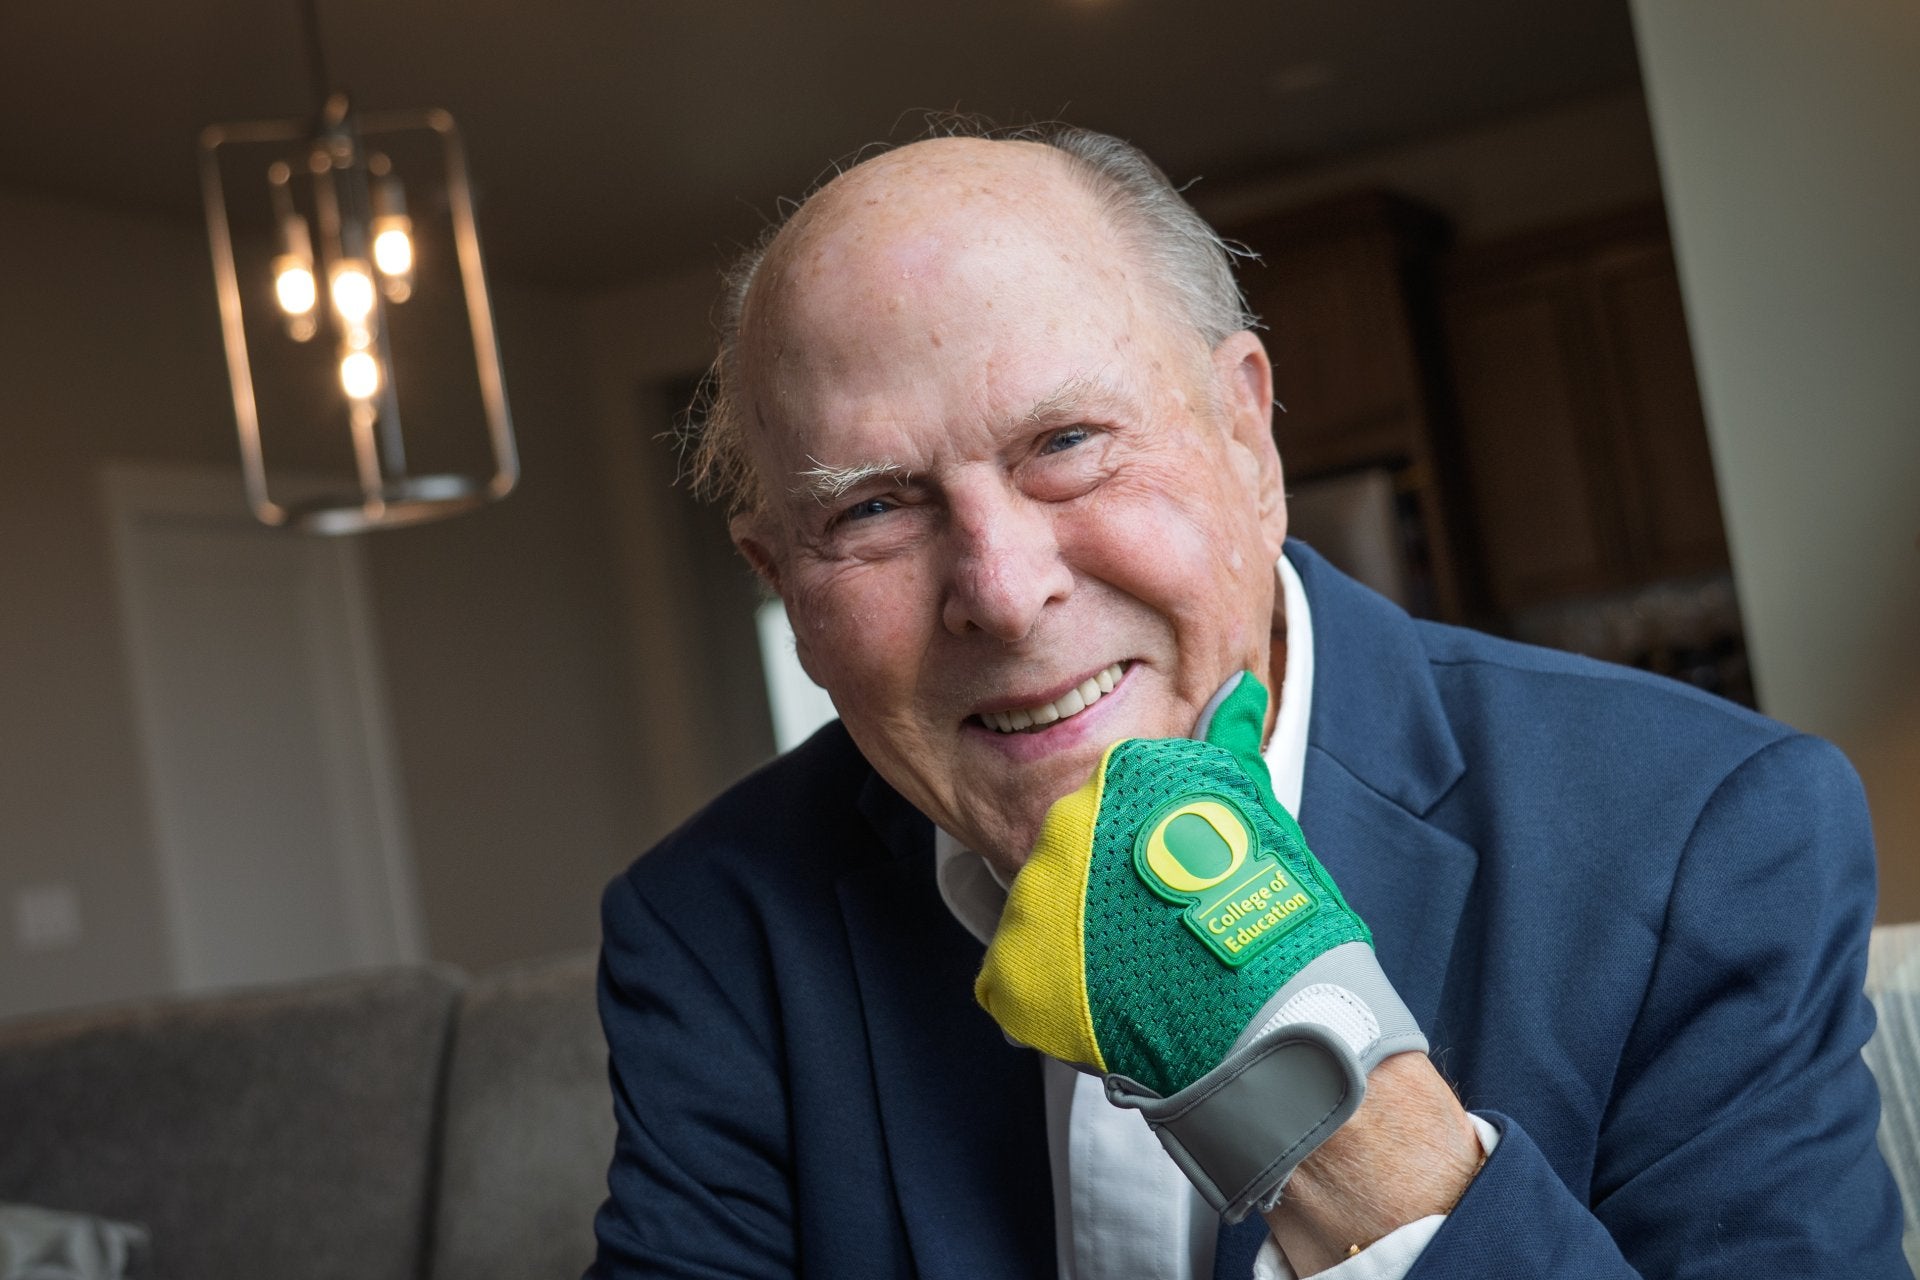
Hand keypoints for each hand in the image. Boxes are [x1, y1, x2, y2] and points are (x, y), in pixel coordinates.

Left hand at [975, 671, 1427, 1219]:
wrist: (1264, 1007)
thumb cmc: (1271, 907)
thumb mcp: (1253, 805)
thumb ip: (1229, 743)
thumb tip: (1235, 692)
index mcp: (1117, 780)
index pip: (1104, 811)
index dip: (1136, 858)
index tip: (1164, 887)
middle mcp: (1062, 825)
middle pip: (1068, 862)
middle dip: (1101, 900)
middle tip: (1150, 938)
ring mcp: (1033, 895)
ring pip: (1042, 920)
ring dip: (1077, 950)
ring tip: (1136, 981)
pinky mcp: (1014, 966)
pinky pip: (1017, 985)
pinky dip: (1051, 1003)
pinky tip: (1104, 1012)